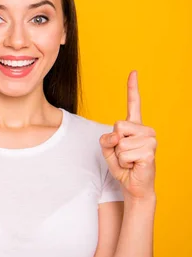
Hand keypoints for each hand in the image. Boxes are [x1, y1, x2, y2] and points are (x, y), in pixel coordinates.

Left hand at [100, 71, 156, 200]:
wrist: (133, 184)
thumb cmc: (122, 165)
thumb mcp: (107, 149)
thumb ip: (106, 139)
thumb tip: (116, 136)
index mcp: (134, 126)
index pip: (134, 103)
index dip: (132, 87)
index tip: (133, 71)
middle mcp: (145, 130)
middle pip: (117, 126)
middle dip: (114, 143)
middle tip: (124, 154)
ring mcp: (150, 140)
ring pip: (119, 143)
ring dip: (119, 156)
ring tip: (129, 161)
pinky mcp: (150, 152)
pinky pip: (124, 154)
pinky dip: (123, 163)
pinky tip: (134, 165)